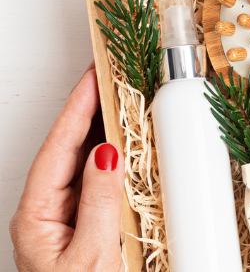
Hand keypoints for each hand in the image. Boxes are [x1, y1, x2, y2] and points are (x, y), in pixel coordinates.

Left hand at [9, 63, 125, 271]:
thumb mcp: (93, 254)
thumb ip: (99, 202)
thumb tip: (106, 154)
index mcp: (37, 216)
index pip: (58, 149)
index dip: (77, 109)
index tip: (93, 77)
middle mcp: (48, 214)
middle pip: (67, 150)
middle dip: (89, 112)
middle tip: (111, 78)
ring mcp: (67, 220)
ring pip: (84, 165)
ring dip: (104, 134)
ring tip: (123, 103)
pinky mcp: (88, 228)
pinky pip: (100, 185)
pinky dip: (116, 162)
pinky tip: (130, 150)